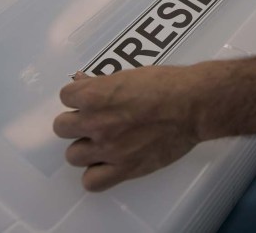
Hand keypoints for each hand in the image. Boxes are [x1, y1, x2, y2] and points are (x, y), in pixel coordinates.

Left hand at [53, 66, 201, 191]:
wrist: (193, 104)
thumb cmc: (166, 84)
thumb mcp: (129, 75)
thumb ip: (103, 84)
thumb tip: (83, 82)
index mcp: (95, 95)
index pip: (65, 96)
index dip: (78, 96)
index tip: (89, 98)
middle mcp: (96, 123)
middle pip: (62, 127)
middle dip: (76, 122)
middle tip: (94, 121)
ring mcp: (108, 148)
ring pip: (73, 155)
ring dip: (85, 148)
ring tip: (102, 143)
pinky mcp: (124, 168)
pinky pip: (91, 181)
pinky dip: (95, 174)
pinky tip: (107, 164)